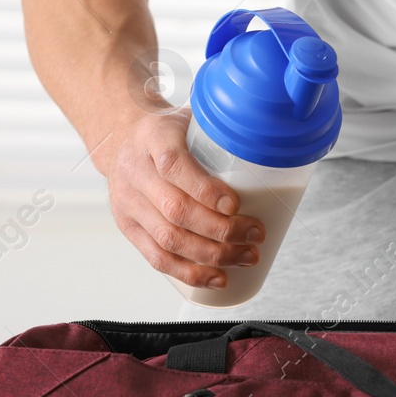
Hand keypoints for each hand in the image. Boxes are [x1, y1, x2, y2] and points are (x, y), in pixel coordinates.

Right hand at [101, 110, 264, 289]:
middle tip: (256, 235)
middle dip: (221, 230)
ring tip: (246, 256)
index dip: (205, 189)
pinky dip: (189, 273)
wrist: (124, 139)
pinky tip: (216, 278)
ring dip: (212, 255)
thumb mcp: (191, 118)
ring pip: (169, 238)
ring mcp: (128, 202)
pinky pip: (157, 258)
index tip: (236, 204)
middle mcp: (135, 171)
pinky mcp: (128, 227)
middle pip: (176, 209)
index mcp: (152, 137)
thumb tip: (271, 152)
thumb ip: (222, 132)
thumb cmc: (171, 133)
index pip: (173, 164)